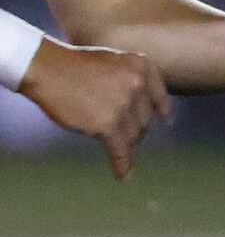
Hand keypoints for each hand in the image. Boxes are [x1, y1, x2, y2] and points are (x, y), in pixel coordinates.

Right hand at [20, 38, 169, 179]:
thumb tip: (148, 107)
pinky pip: (120, 150)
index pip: (159, 95)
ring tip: (119, 149)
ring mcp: (123, 104)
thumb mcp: (114, 60)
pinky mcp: (107, 124)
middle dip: (135, 128)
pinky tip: (123, 175)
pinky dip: (122, 164)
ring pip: (133, 135)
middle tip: (123, 134)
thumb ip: (131, 78)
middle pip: (144, 118)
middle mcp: (137, 84)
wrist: (47, 69)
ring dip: (126, 144)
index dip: (162, 110)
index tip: (165, 120)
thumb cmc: (74, 65)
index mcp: (141, 66)